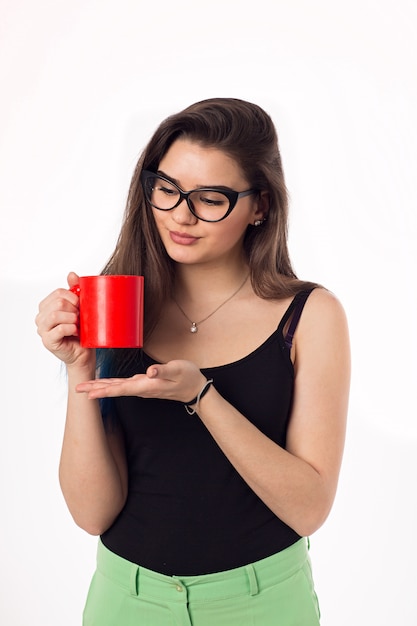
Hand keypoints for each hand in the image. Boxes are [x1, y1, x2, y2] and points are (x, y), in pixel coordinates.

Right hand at [35, 272, 93, 367]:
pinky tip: (76, 332)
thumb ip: (74, 290)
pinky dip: (72, 328)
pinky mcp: (48, 341)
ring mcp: (42, 330)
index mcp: (46, 306)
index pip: (58, 293)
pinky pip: (60, 329)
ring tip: (79, 324)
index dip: (73, 297)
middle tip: (81, 317)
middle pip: (58, 303)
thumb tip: (71, 274)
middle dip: (74, 309)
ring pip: (56, 315)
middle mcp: (41, 317)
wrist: (83, 352)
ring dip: (73, 318)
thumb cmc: (81, 331)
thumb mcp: (79, 308)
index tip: (81, 305)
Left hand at [76, 359, 206, 402]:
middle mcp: (141, 388)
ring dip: (101, 387)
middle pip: (114, 389)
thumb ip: (163, 371)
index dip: (104, 389)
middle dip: (96, 389)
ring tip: (86, 387)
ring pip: (117, 387)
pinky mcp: (144, 383)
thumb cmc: (187, 377)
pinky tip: (105, 382)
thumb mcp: (177, 370)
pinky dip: (112, 383)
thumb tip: (150, 372)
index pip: (121, 388)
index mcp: (146, 385)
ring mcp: (142, 387)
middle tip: (77, 389)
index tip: (89, 393)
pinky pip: (124, 385)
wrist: (196, 388)